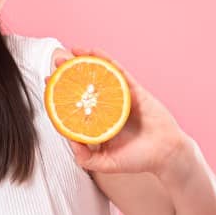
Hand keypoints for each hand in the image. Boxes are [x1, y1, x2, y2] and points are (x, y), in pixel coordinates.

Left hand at [47, 46, 190, 179]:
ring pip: (99, 75)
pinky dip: (105, 60)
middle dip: (68, 72)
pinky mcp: (134, 90)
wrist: (167, 154)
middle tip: (55, 60)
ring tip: (67, 51)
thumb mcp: (107, 163)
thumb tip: (70, 143)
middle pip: (85, 85)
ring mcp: (121, 96)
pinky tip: (92, 51)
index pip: (76, 103)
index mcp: (99, 121)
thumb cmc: (139, 160)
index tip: (48, 83)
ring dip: (83, 61)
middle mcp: (108, 106)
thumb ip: (86, 158)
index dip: (61, 92)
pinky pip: (118, 71)